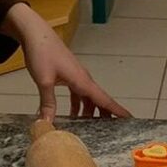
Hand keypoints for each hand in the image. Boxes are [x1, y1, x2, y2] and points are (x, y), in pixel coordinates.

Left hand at [3, 4, 130, 120]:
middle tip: (111, 133)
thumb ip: (48, 103)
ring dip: (90, 112)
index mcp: (82, 80)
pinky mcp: (68, 74)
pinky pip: (78, 93)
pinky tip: (72, 114)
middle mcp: (83, 78)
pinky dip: (78, 104)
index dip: (117, 111)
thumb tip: (48, 124)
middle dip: (106, 116)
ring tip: (89, 128)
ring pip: (88, 98)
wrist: (35, 33)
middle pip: (99, 100)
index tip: (130, 120)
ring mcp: (76, 76)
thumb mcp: (44, 81)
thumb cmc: (42, 54)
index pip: (104, 99)